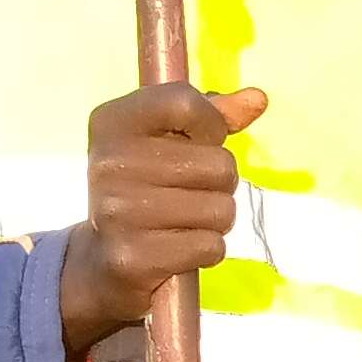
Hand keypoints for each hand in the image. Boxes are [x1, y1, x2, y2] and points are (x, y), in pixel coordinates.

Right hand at [57, 81, 269, 361]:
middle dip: (220, 183)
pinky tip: (180, 248)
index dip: (211, 124)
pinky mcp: (133, 258)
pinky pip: (210, 246)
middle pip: (219, 163)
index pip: (184, 102)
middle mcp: (108, 163)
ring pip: (220, 208)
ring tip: (185, 222)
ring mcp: (117, 212)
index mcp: (111, 122)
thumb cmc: (145, 190)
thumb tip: (258, 99)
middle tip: (189, 193)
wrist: (102, 262)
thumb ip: (213, 116)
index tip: (200, 142)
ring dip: (215, 220)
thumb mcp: (168, 142)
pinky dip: (207, 250)